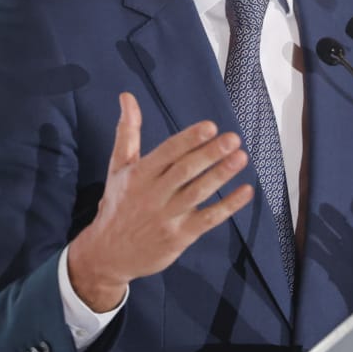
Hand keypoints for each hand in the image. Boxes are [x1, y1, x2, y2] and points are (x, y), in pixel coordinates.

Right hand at [68, 92, 253, 310]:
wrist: (106, 255)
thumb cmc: (117, 204)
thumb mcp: (118, 167)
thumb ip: (127, 131)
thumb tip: (128, 96)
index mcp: (139, 175)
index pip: (167, 153)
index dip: (189, 139)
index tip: (210, 126)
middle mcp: (152, 195)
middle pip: (184, 171)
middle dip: (210, 154)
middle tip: (233, 139)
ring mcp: (167, 217)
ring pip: (197, 193)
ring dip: (221, 175)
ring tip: (241, 157)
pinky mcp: (179, 236)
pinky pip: (208, 219)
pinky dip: (228, 206)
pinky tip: (246, 191)